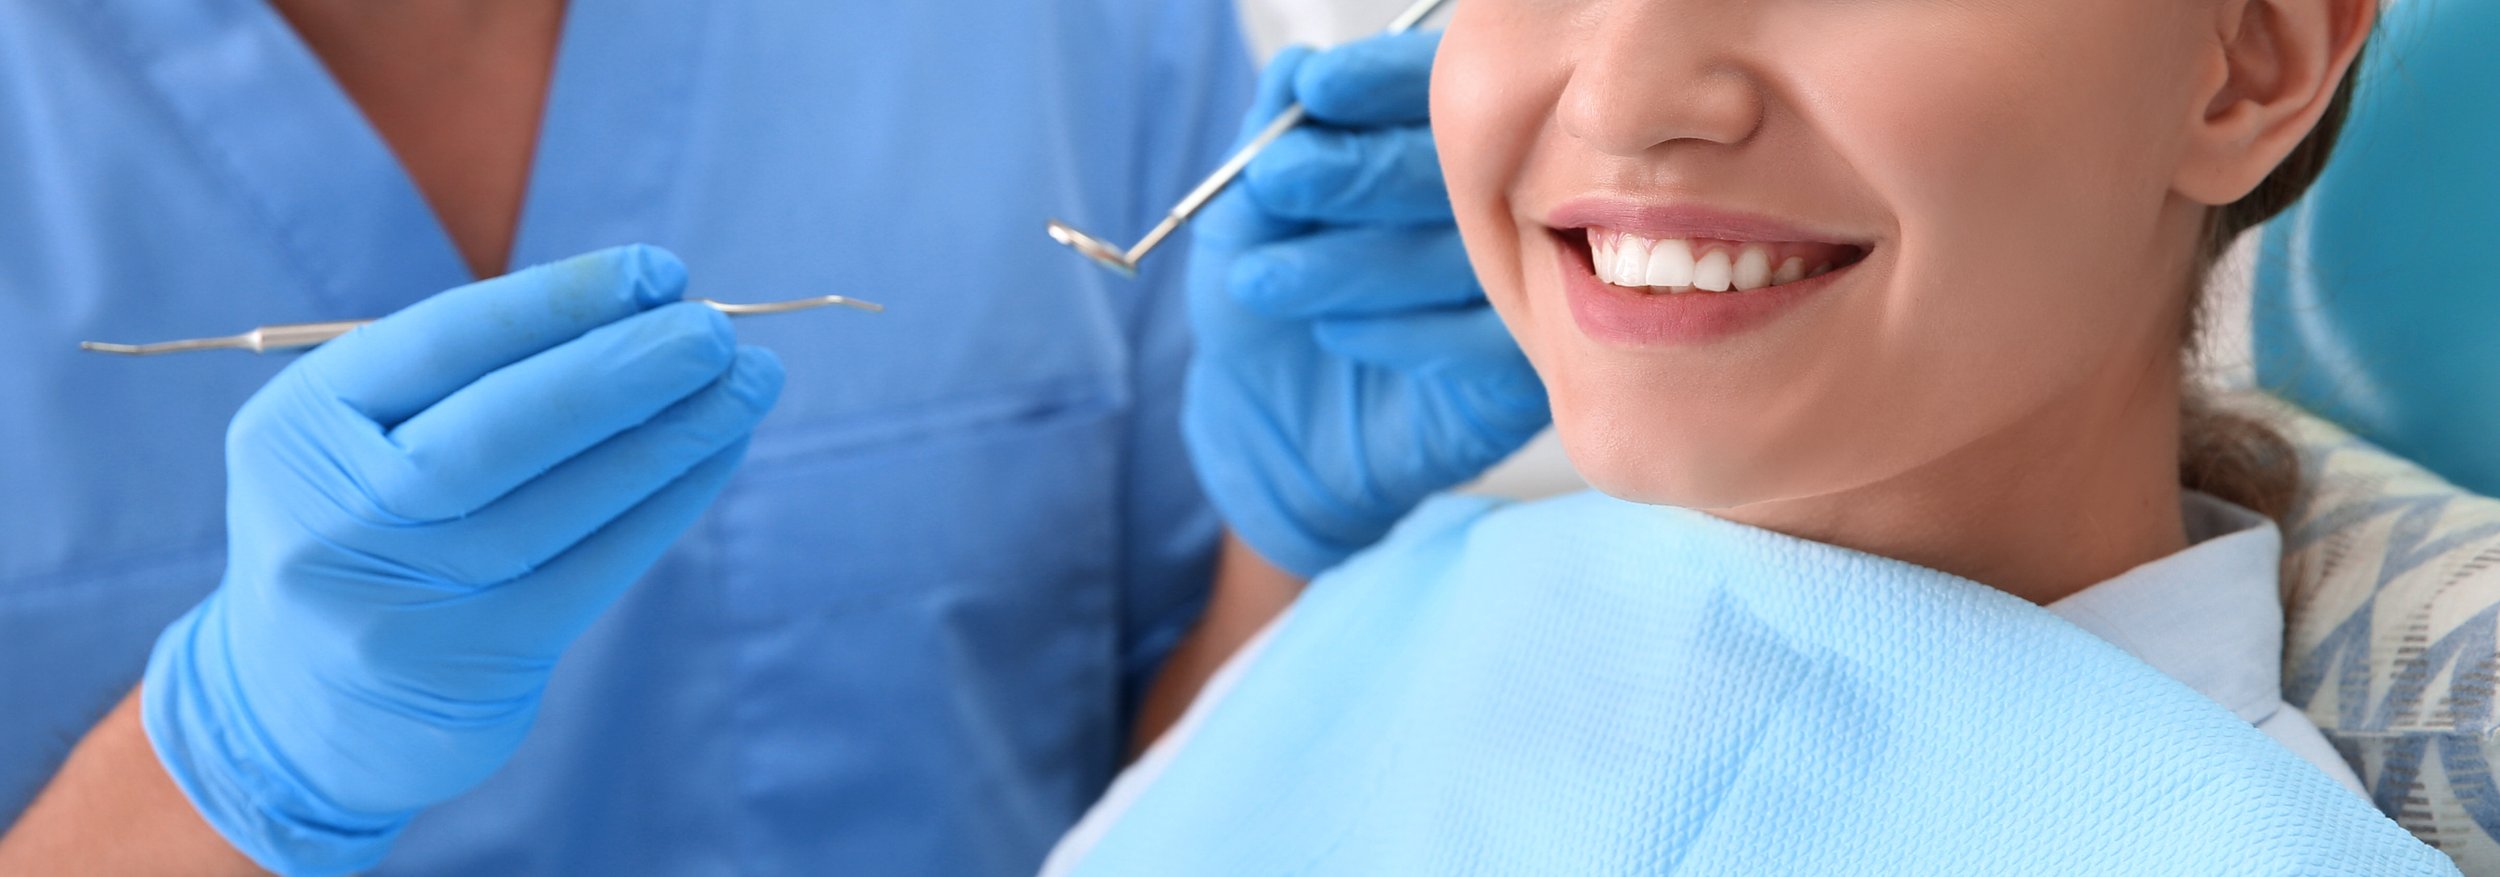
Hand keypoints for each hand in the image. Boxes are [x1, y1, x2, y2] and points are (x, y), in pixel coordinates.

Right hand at [141, 246, 781, 874]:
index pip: (440, 345)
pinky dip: (668, 500)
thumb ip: (467, 377)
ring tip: (748, 382)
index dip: (559, 300)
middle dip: (626, 368)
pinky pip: (597, 565)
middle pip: (505, 428)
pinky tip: (718, 451)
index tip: (656, 272)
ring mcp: (406, 603)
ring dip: (674, 434)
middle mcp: (338, 520)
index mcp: (298, 432)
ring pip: (567, 500)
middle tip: (715, 329)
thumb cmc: (363, 524)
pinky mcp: (477, 664)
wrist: (303, 706)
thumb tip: (641, 308)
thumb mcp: (362, 439)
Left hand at [1184, 31, 1549, 577]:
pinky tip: (1335, 335)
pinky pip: (1481, 338)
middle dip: (1357, 170)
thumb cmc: (1263, 315)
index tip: (1319, 91)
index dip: (1384, 83)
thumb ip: (1269, 140)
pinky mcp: (1523, 378)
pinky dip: (1396, 330)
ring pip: (1463, 253)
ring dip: (1351, 261)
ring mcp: (1524, 293)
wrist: (1263, 437)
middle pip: (1462, 168)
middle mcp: (1500, 214)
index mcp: (1441, 156)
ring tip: (1265, 281)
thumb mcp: (1242, 221)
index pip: (1441, 95)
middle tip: (1277, 180)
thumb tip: (1295, 69)